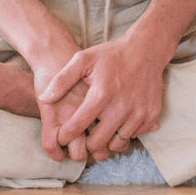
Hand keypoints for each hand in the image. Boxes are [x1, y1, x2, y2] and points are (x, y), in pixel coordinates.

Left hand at [37, 31, 168, 162]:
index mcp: (101, 95)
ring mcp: (138, 114)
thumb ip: (61, 79)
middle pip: (97, 143)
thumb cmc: (111, 55)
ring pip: (117, 144)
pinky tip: (118, 121)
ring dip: (107, 140)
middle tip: (83, 136)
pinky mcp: (151, 116)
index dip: (66, 135)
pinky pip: (133, 137)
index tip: (62, 136)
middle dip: (86, 143)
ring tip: (101, 129)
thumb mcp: (83, 59)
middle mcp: (121, 107)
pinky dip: (124, 133)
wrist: (146, 50)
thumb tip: (44, 98)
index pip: (77, 127)